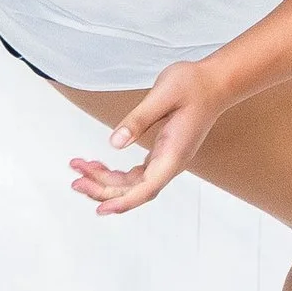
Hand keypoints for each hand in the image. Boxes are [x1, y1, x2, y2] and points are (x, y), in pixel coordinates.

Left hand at [67, 59, 226, 214]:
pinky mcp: (163, 152)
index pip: (147, 188)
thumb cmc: (193, 85)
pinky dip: (115, 172)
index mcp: (173, 153)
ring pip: (134, 182)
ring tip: (80, 170)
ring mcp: (168, 159)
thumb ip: (139, 119)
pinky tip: (98, 165)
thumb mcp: (163, 95)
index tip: (102, 208)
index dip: (124, 201)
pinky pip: (137, 172)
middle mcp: (171, 162)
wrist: (215, 82)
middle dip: (104, 189)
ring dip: (106, 181)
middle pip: (135, 189)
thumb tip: (114, 142)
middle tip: (75, 181)